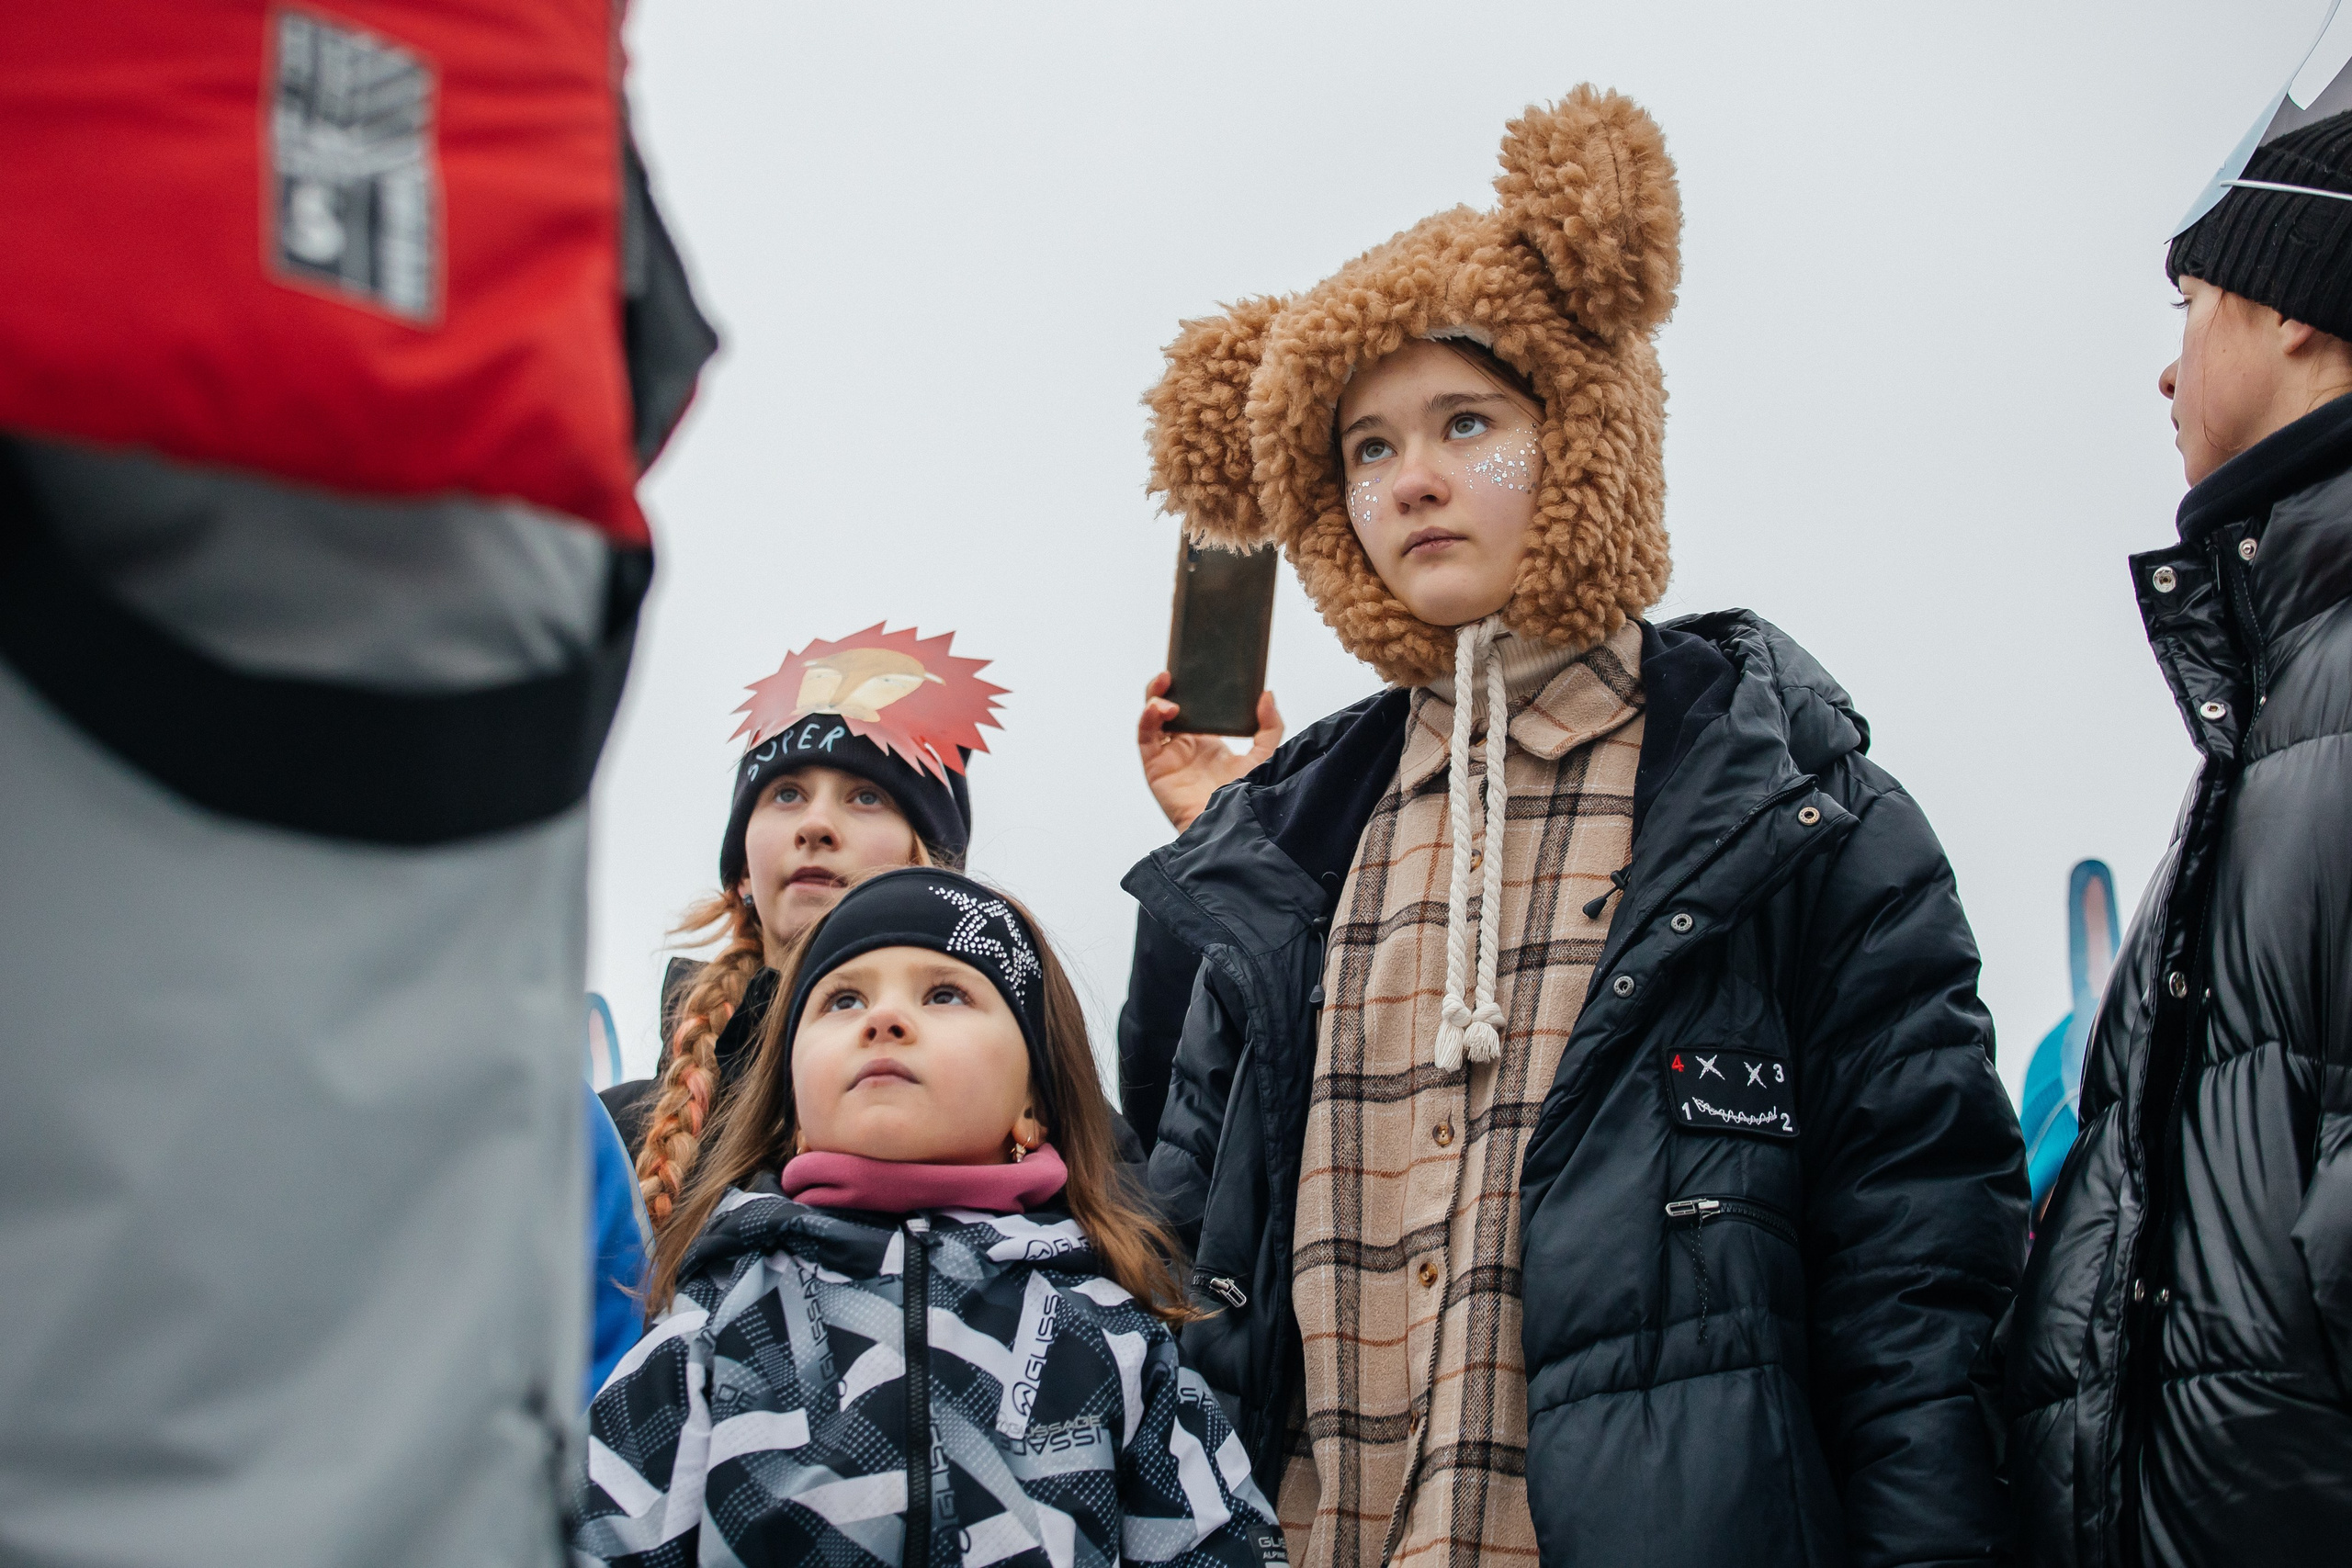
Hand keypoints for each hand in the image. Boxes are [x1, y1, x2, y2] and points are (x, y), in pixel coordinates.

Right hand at [1137, 673, 1284, 832]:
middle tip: (1173, 672)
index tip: (1194, 668)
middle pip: (1166, 707)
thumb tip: (1267, 694)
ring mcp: (1168, 755)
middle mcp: (1184, 745)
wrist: (1231, 827)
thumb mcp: (1264, 756)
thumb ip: (1269, 726)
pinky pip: (1145, 738)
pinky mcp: (1155, 767)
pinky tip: (1159, 709)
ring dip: (1154, 699)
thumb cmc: (1245, 800)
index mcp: (1206, 741)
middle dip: (1165, 687)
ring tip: (1168, 692)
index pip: (1191, 706)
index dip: (1188, 687)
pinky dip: (1147, 719)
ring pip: (1151, 718)